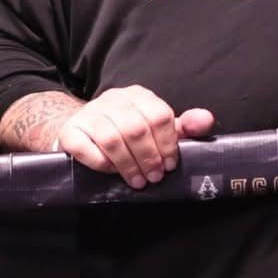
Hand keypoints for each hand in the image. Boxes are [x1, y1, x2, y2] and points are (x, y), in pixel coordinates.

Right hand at [54, 85, 214, 189]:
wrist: (80, 132)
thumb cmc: (125, 133)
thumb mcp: (156, 129)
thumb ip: (183, 126)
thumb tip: (207, 120)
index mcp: (138, 96)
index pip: (159, 115)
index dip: (167, 143)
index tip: (169, 165)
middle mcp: (113, 99)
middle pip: (136, 128)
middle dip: (148, 157)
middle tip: (154, 177)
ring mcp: (89, 113)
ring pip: (112, 138)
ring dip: (128, 164)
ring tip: (137, 181)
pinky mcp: (70, 130)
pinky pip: (86, 148)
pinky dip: (102, 163)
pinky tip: (111, 172)